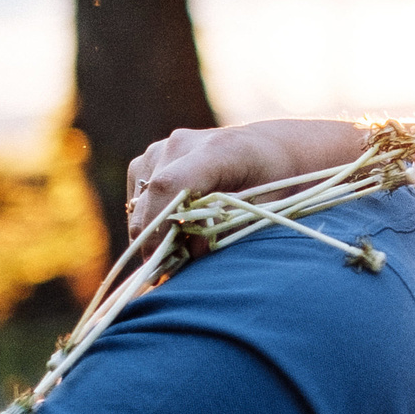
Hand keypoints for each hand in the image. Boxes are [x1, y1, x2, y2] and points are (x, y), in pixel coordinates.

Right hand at [124, 119, 367, 241]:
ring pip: (140, 201)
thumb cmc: (275, 182)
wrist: (272, 149)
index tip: (158, 262)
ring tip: (178, 250)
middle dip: (154, 239)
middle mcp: (183, 143)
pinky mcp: (150, 158)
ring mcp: (163, 148)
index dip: (157, 226)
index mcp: (218, 151)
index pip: (169, 185)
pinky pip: (139, 196)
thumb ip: (228, 230)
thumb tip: (189, 253)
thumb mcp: (265, 209)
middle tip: (170, 270)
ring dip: (152, 230)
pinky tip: (175, 229)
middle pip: (150, 198)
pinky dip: (151, 218)